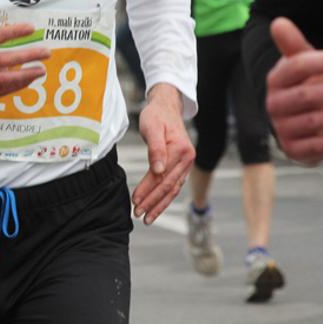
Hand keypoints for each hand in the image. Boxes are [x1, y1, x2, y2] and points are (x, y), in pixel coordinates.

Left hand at [131, 84, 194, 224]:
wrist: (166, 106)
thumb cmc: (156, 115)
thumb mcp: (152, 127)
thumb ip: (156, 149)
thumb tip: (158, 171)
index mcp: (182, 150)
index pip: (163, 177)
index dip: (148, 191)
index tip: (135, 201)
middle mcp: (187, 159)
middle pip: (169, 186)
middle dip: (152, 202)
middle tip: (138, 214)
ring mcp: (186, 164)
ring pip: (173, 189)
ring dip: (159, 205)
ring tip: (146, 217)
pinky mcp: (181, 166)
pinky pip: (173, 185)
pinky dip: (164, 198)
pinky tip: (155, 207)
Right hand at [266, 17, 322, 165]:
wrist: (296, 127)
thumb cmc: (304, 88)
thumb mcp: (300, 66)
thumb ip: (293, 45)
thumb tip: (279, 22)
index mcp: (276, 80)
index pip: (297, 67)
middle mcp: (274, 104)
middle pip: (308, 95)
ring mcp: (283, 128)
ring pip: (317, 121)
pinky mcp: (294, 149)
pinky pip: (320, 145)